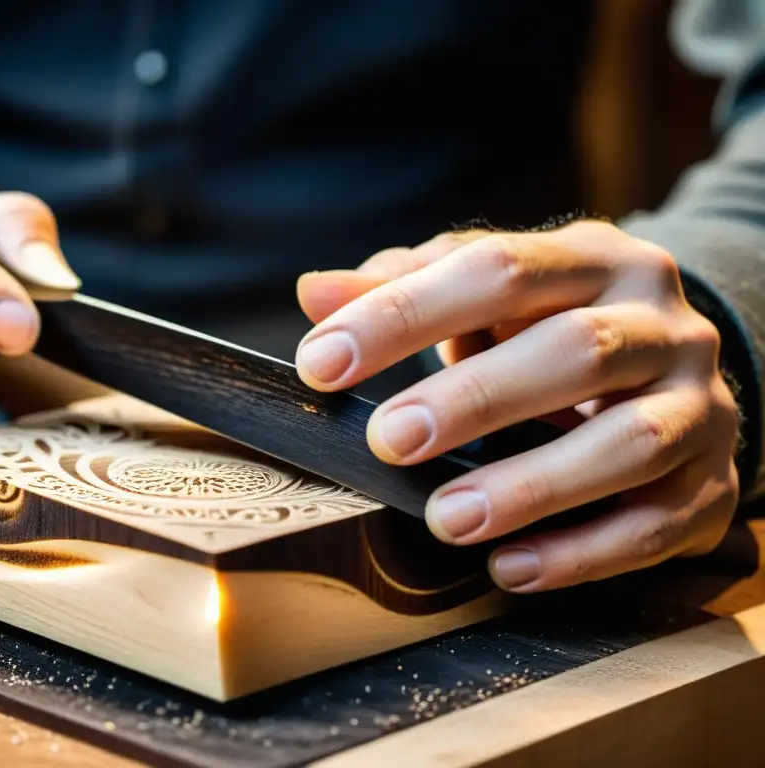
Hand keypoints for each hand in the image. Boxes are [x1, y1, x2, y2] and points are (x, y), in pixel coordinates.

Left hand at [295, 220, 739, 591]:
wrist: (670, 368)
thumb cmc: (551, 325)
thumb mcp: (488, 294)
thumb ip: (405, 289)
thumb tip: (316, 294)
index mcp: (595, 259)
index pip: (498, 268)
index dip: (406, 314)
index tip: (324, 363)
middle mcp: (660, 322)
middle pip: (576, 350)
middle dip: (475, 399)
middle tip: (390, 442)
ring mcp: (698, 403)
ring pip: (627, 442)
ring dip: (531, 486)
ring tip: (446, 518)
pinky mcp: (712, 482)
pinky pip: (656, 524)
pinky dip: (581, 552)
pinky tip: (509, 567)